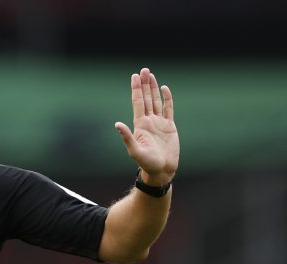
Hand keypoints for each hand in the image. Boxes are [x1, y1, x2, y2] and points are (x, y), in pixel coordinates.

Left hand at [115, 68, 178, 185]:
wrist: (161, 170)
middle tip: (144, 70)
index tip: (134, 76)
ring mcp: (159, 123)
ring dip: (153, 88)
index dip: (136, 89)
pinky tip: (164, 89)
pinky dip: (167, 98)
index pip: (137, 102)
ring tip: (151, 75)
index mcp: (140, 124)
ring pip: (156, 101)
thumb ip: (127, 137)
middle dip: (145, 84)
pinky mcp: (169, 126)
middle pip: (146, 98)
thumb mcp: (134, 150)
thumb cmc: (146, 163)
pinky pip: (169, 109)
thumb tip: (117, 124)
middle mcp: (148, 121)